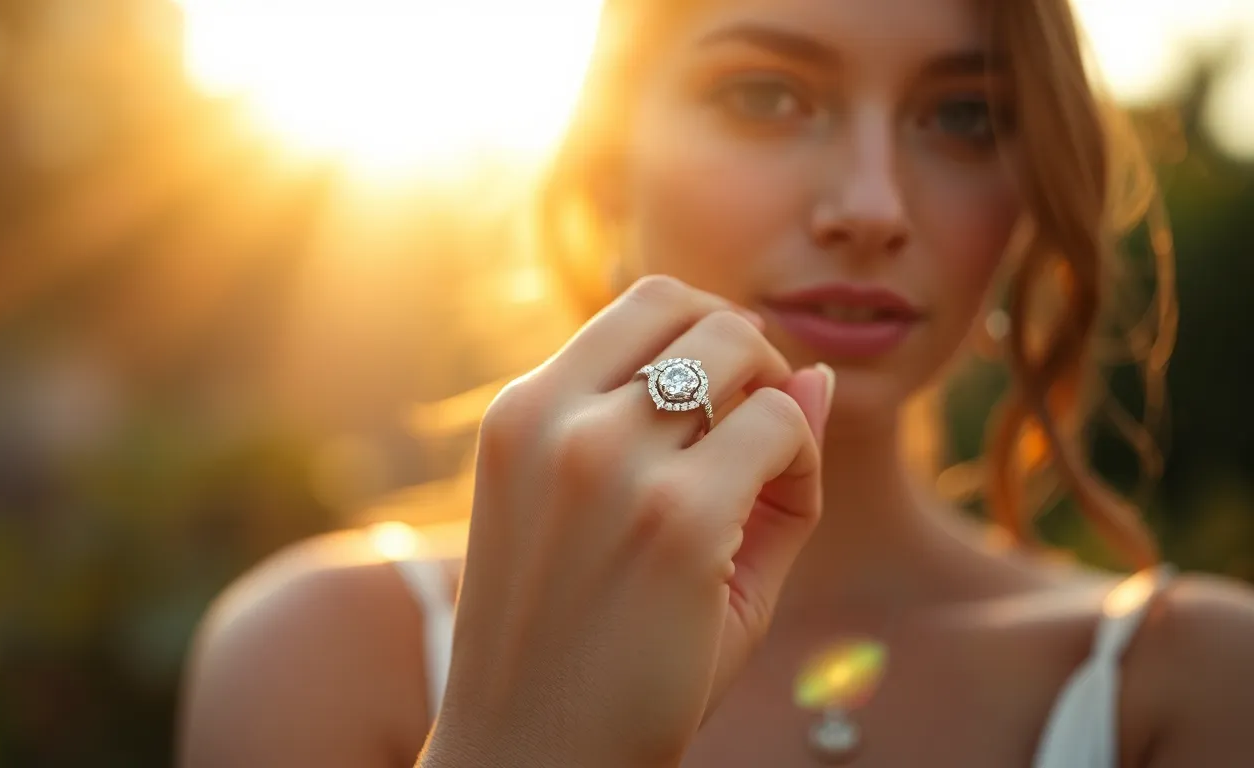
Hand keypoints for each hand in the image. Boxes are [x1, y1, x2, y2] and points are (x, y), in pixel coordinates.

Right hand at [424, 276, 833, 767]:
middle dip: (751, 355)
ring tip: (765, 479)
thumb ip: (712, 437)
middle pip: (694, 307)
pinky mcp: (676, 520)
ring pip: (741, 350)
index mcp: (521, 414)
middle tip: (759, 438)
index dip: (710, 340)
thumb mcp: (615, 523)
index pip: (644, 306)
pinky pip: (781, 429)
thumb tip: (816, 371)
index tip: (725, 413)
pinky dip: (802, 462)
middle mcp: (552, 419)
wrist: (536, 762)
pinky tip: (777, 518)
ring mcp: (607, 463)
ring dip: (777, 400)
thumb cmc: (577, 650)